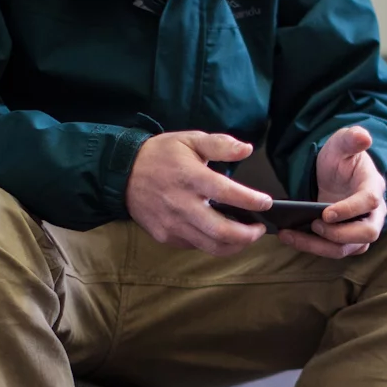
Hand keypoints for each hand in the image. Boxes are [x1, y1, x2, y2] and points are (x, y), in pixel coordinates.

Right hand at [125, 130, 271, 256]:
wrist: (121, 174)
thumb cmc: (160, 155)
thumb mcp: (189, 140)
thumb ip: (220, 144)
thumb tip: (246, 149)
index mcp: (189, 177)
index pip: (226, 193)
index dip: (250, 201)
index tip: (265, 203)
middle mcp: (181, 204)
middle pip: (221, 230)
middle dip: (247, 235)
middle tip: (259, 228)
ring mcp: (172, 224)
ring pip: (210, 246)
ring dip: (234, 245)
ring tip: (245, 236)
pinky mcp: (165, 236)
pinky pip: (195, 246)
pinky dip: (213, 243)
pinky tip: (221, 234)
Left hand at [282, 125, 384, 259]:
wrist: (335, 173)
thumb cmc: (341, 159)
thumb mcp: (342, 144)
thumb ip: (351, 139)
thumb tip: (363, 137)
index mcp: (373, 188)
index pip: (369, 203)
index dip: (349, 210)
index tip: (325, 213)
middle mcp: (373, 214)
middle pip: (366, 234)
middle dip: (338, 234)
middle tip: (313, 225)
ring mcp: (360, 229)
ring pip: (346, 248)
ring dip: (318, 246)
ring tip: (290, 234)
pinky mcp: (345, 240)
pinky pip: (332, 250)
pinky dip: (310, 246)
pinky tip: (289, 236)